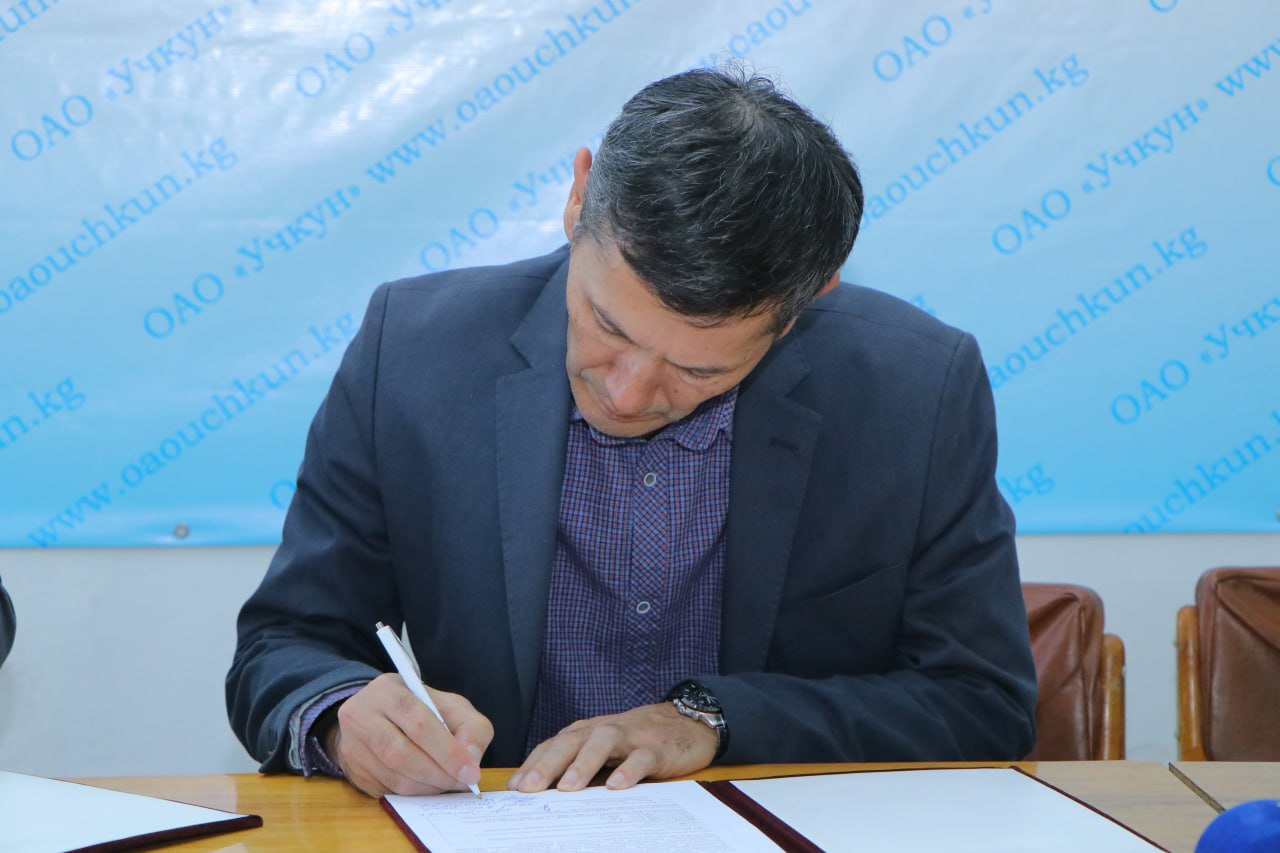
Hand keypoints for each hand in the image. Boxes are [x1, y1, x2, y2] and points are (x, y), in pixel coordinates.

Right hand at [322, 673, 493, 796]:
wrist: (380, 715)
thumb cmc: (421, 709)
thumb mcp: (451, 706)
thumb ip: (470, 727)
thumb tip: (471, 758)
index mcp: (388, 690)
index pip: (419, 723)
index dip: (448, 752)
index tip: (471, 772)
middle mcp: (361, 715)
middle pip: (402, 753)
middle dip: (439, 773)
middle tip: (462, 782)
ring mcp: (352, 744)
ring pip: (394, 776)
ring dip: (428, 786)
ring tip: (449, 784)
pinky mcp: (353, 769)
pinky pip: (386, 789)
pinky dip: (414, 793)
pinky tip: (429, 786)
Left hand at [508, 702, 716, 792]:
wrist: (687, 720)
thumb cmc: (638, 740)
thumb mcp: (605, 750)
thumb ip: (579, 765)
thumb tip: (544, 793)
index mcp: (587, 732)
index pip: (554, 745)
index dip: (532, 764)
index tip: (513, 788)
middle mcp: (604, 730)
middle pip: (571, 742)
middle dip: (547, 765)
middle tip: (528, 790)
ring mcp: (631, 736)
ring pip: (603, 743)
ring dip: (583, 764)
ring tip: (568, 789)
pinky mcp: (657, 747)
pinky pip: (641, 757)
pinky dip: (628, 770)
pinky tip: (617, 787)